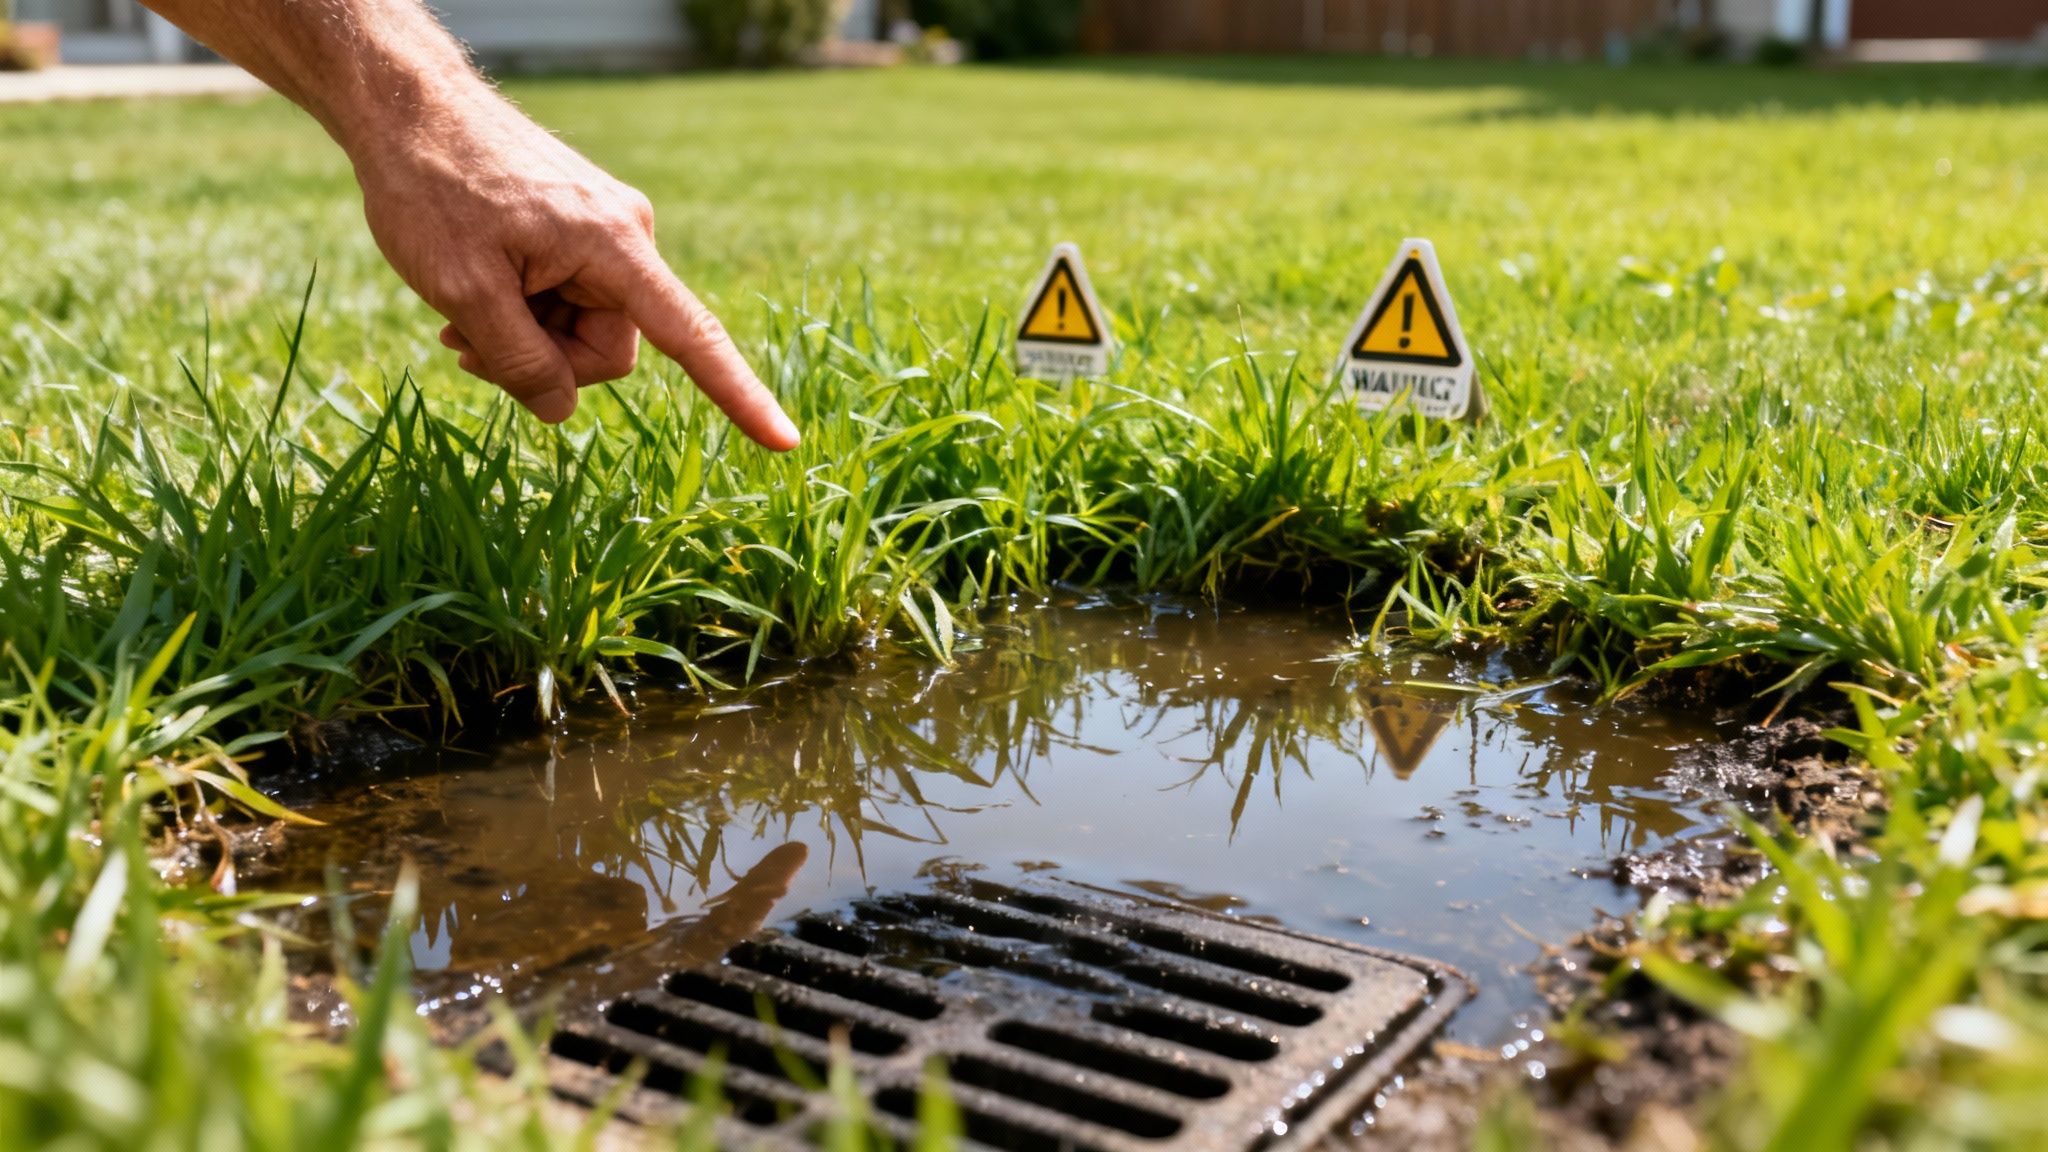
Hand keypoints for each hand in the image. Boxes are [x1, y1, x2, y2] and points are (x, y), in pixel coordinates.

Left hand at [350, 91, 798, 446]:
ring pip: (584, 326)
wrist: (408, 107)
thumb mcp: (461, 290)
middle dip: (544, 360)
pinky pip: (570, 296)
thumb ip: (518, 361)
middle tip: (466, 345)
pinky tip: (474, 293)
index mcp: (614, 245)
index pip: (691, 337)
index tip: (784, 441)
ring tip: (458, 314)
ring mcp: (607, 229)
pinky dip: (525, 309)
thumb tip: (559, 410)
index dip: (738, 397)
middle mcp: (627, 234)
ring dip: (525, 335)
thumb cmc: (431, 188)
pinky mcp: (583, 227)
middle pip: (609, 346)